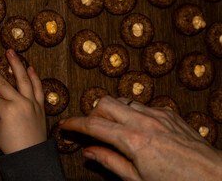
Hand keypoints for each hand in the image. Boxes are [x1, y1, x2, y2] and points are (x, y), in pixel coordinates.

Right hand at [0, 49, 45, 154]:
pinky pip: (38, 88)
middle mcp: (20, 103)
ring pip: (23, 79)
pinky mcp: (40, 105)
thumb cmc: (13, 146)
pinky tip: (30, 67)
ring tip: (11, 51)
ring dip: (16, 64)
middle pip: (2, 84)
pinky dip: (35, 77)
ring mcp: (31, 102)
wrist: (32, 155)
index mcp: (6, 110)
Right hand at [60, 96, 221, 180]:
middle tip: (91, 129)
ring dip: (111, 111)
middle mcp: (144, 122)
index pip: (93, 125)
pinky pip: (140, 105)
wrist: (215, 178)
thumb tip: (89, 152)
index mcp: (133, 141)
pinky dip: (130, 112)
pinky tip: (134, 127)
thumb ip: (110, 162)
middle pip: (104, 103)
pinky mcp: (168, 113)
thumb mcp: (137, 180)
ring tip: (111, 128)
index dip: (74, 124)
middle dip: (92, 114)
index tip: (65, 124)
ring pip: (121, 100)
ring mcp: (157, 114)